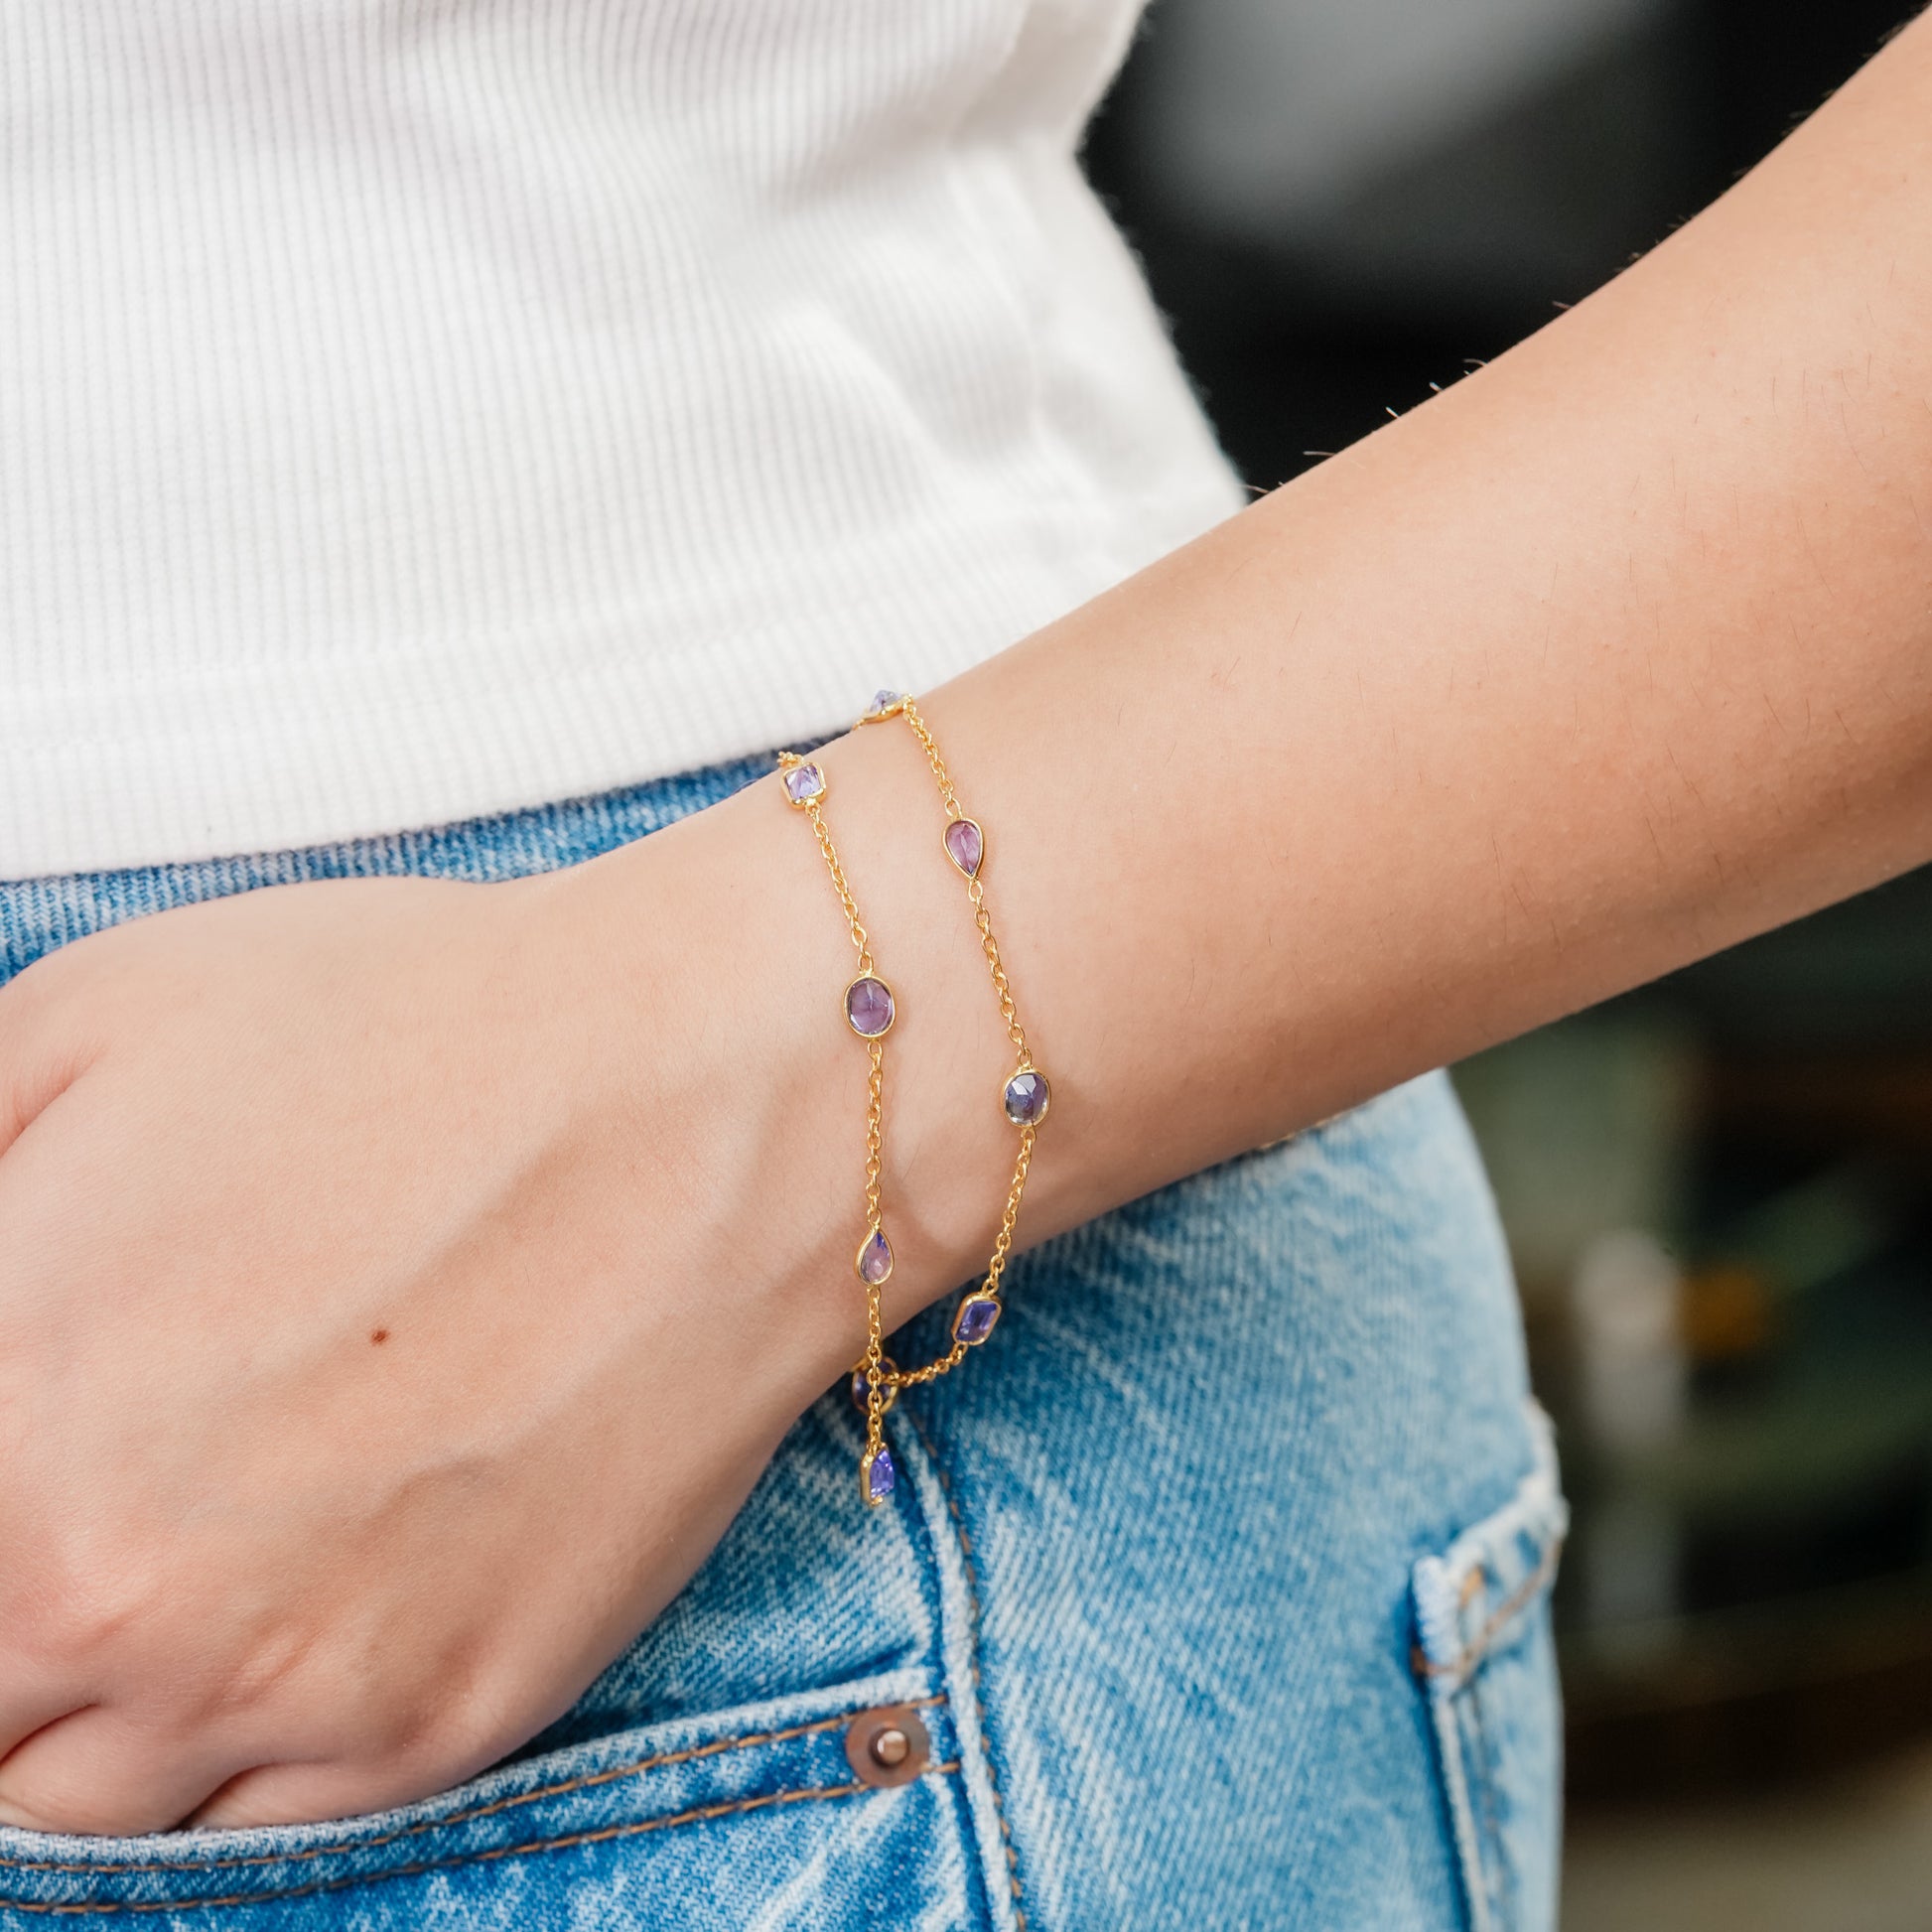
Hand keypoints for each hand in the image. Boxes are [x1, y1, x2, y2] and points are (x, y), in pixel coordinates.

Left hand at [0, 826, 860, 1834]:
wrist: (711, 1101)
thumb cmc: (430, 1033)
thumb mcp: (91, 1018)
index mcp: (5, 1425)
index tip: (23, 1451)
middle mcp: (119, 1604)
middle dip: (10, 1595)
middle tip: (87, 1495)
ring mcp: (295, 1687)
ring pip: (84, 1801)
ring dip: (85, 1702)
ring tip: (163, 1570)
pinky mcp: (447, 1720)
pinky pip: (262, 1819)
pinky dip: (233, 1743)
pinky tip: (278, 1610)